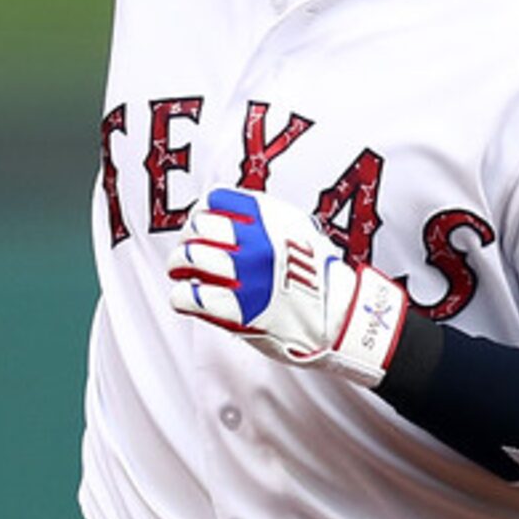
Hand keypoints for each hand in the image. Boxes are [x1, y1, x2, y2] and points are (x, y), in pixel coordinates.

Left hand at [167, 186, 408, 386]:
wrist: (341, 318)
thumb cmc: (318, 276)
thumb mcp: (296, 229)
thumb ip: (263, 217)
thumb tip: (224, 209)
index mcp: (270, 219)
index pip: (214, 200)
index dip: (199, 213)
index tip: (198, 226)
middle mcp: (257, 243)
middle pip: (197, 229)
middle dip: (185, 240)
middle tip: (184, 253)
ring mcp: (249, 277)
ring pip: (189, 259)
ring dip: (177, 265)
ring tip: (179, 273)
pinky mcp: (241, 311)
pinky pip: (192, 297)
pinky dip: (181, 297)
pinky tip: (184, 298)